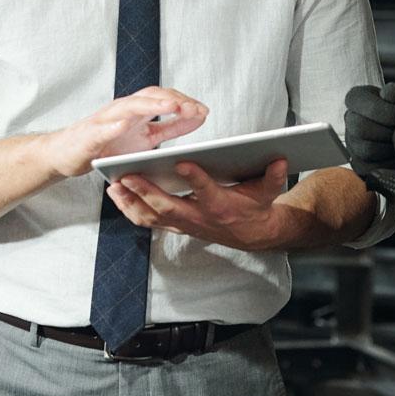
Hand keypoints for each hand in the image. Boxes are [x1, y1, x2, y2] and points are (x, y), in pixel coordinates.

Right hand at [40, 88, 206, 179]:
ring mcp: (104, 120)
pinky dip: (113, 125)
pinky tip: (124, 125)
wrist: (65, 154)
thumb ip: (170, 127)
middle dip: (173, 100)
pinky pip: (102, 129)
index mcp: (137, 111)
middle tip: (194, 108)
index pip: (164, 98)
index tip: (204, 111)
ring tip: (172, 106)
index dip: (185, 102)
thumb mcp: (145, 138)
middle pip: (150, 96)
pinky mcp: (89, 135)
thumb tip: (197, 117)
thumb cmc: (106, 145)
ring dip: (152, 105)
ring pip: (130, 106)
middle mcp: (122, 110)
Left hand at [105, 161, 288, 250]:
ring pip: (152, 217)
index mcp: (221, 207)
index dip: (196, 179)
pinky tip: (116, 194)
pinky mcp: (174, 225)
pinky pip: (147, 221)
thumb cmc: (256, 207)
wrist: (251, 235)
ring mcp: (184, 224)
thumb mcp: (268, 192)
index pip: (207, 192)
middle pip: (168, 207)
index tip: (182, 162)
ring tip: (113, 185)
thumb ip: (274, 176)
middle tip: (127, 175)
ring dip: (130, 203)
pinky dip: (129, 209)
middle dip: (146, 192)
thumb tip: (281, 159)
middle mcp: (199, 218)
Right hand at [343, 82, 394, 176]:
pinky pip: (370, 168)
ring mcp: (353, 143)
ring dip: (390, 147)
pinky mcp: (360, 164)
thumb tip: (390, 92)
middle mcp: (350, 120)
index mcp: (357, 99)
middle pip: (359, 127)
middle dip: (386, 131)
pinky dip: (389, 164)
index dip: (379, 109)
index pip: (356, 102)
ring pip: (366, 149)